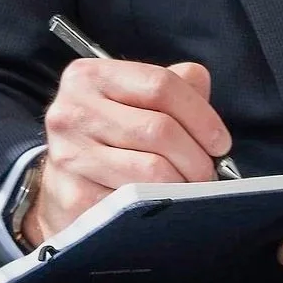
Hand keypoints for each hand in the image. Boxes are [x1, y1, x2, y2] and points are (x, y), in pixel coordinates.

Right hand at [21, 57, 231, 246]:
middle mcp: (73, 111)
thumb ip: (173, 83)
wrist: (63, 184)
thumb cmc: (109, 135)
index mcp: (90, 76)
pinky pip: (135, 203)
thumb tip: (202, 88)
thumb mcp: (134, 98)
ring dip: (183, 184)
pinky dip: (159, 206)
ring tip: (190, 188)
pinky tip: (164, 205)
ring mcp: (69, 155)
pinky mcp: (74, 197)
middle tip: (208, 172)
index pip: (161, 85)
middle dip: (196, 156)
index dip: (201, 114)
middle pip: (159, 129)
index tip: (219, 141)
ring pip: (151, 170)